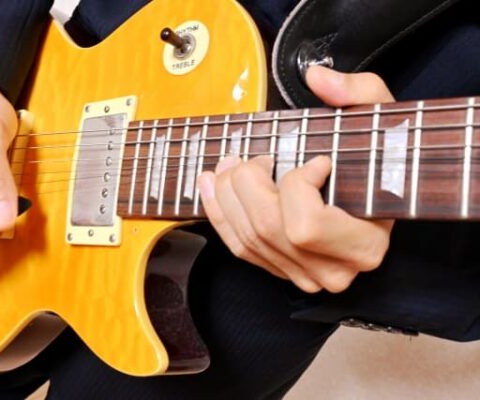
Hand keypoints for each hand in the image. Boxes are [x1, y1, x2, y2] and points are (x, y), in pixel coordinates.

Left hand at [198, 66, 394, 292]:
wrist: (380, 196)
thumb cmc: (381, 160)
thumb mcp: (382, 119)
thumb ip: (358, 93)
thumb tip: (316, 77)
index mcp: (363, 244)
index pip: (304, 225)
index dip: (296, 185)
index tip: (317, 160)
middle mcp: (334, 270)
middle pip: (267, 228)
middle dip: (248, 183)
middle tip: (253, 157)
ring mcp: (306, 275)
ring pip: (248, 239)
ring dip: (226, 195)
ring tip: (228, 164)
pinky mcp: (283, 270)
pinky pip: (240, 248)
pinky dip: (219, 214)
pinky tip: (211, 185)